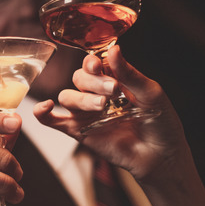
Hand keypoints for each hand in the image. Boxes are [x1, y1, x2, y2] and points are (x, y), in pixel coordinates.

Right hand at [34, 45, 187, 179]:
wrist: (161, 155)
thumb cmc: (161, 122)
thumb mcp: (151, 92)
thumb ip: (129, 73)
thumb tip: (113, 49)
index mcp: (113, 79)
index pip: (92, 64)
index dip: (91, 63)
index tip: (99, 66)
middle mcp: (96, 94)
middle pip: (77, 78)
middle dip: (93, 82)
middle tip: (113, 91)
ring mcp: (85, 113)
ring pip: (67, 96)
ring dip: (81, 98)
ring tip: (102, 106)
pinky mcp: (78, 131)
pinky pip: (52, 121)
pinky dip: (43, 113)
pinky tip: (46, 107)